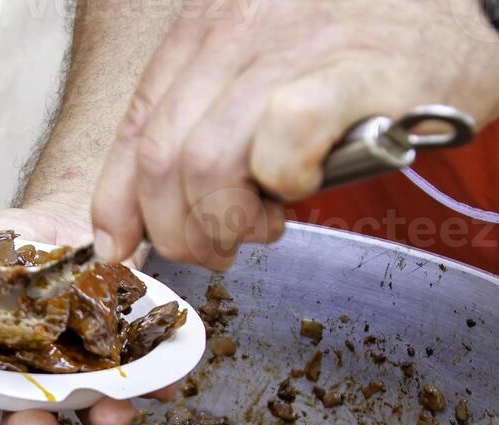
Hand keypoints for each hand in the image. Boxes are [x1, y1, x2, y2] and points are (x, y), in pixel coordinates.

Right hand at [0, 194, 174, 424]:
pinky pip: (139, 383)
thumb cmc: (9, 243)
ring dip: (98, 420)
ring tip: (112, 414)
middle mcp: (23, 383)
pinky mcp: (119, 363)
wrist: (70, 226)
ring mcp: (73, 379)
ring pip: (83, 413)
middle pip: (19, 421)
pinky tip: (163, 385)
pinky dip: (153, 386)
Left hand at [91, 0, 498, 270]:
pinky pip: (282, 142)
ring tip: (262, 224)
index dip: (118, 203)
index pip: (135, 128)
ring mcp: (289, 47)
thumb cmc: (356, 57)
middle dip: (178, 229)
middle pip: (162, 159)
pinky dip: (285, 183)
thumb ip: (200, 132)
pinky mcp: (350, 72)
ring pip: (206, 162)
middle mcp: (235, 31)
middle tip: (216, 246)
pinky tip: (304, 184)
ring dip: (226, 219)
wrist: (458, 13)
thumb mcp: (259, 79)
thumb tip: (137, 224)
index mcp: (204, 31)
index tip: (121, 248)